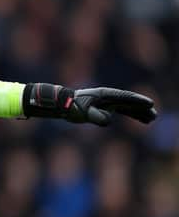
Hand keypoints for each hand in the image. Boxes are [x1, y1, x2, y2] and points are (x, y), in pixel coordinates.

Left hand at [23, 83, 156, 125]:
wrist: (62, 104)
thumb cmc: (71, 107)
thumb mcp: (83, 113)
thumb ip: (96, 117)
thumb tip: (109, 121)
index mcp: (103, 95)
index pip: (124, 97)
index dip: (137, 100)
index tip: (149, 103)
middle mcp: (107, 97)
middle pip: (128, 102)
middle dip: (141, 108)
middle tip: (154, 114)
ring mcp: (106, 102)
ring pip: (127, 107)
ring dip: (138, 112)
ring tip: (151, 118)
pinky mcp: (105, 107)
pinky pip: (122, 110)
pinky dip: (131, 114)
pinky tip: (140, 119)